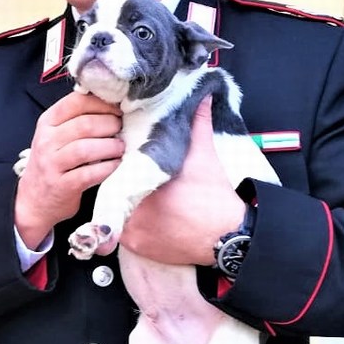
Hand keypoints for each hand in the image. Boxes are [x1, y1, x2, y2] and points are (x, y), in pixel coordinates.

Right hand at [14, 91, 124, 248]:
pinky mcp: (62, 185)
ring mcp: (52, 164)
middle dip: (110, 125)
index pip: (76, 102)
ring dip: (110, 146)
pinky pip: (89, 173)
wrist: (34, 200)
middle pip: (85, 124)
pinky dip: (107, 168)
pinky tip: (115, 165)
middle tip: (122, 129)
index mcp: (47, 122)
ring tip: (120, 147)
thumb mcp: (55, 136)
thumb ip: (76, 120)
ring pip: (86, 148)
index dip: (102, 103)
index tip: (118, 108)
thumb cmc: (52, 163)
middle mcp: (46, 140)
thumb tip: (112, 105)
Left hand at [121, 98, 245, 264]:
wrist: (226, 235)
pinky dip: (135, 226)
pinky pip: (125, 232)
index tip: (132, 162)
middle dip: (127, 185)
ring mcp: (131, 229)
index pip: (119, 168)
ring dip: (129, 206)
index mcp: (144, 179)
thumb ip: (197, 123)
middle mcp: (132, 206)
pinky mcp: (136, 246)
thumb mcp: (204, 154)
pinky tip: (153, 220)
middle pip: (117, 190)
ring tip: (150, 202)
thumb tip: (200, 97)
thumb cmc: (214, 195)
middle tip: (143, 183)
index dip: (124, 164)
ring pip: (118, 211)